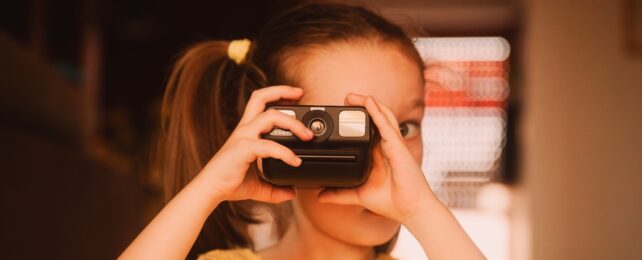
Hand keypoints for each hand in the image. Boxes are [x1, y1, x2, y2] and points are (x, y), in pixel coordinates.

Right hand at [200, 85, 312, 203]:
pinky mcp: (243, 149)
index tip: (297, 95)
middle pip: (261, 98)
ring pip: (270, 116)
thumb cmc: (230, 183)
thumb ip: (275, 188)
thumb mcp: (258, 185)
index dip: (278, 94)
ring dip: (293, 123)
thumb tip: (292, 192)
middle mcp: (245, 129)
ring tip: (307, 136)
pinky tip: (295, 161)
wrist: (211, 191)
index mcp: (247, 131)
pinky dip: (285, 152)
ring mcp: (243, 137)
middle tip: (302, 96)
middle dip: (283, 92)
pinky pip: (268, 145)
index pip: (260, 102)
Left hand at [317, 93, 436, 223]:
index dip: (356, 121)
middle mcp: (386, 146)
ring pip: (381, 116)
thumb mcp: (359, 195)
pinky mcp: (397, 145)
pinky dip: (377, 110)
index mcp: (378, 155)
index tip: (340, 115)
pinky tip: (368, 101)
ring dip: (368, 103)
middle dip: (361, 107)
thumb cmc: (392, 202)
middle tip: (345, 100)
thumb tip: (320, 197)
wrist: (410, 209)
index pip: (368, 132)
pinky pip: (386, 123)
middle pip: (374, 119)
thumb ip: (340, 194)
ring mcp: (392, 144)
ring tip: (352, 96)